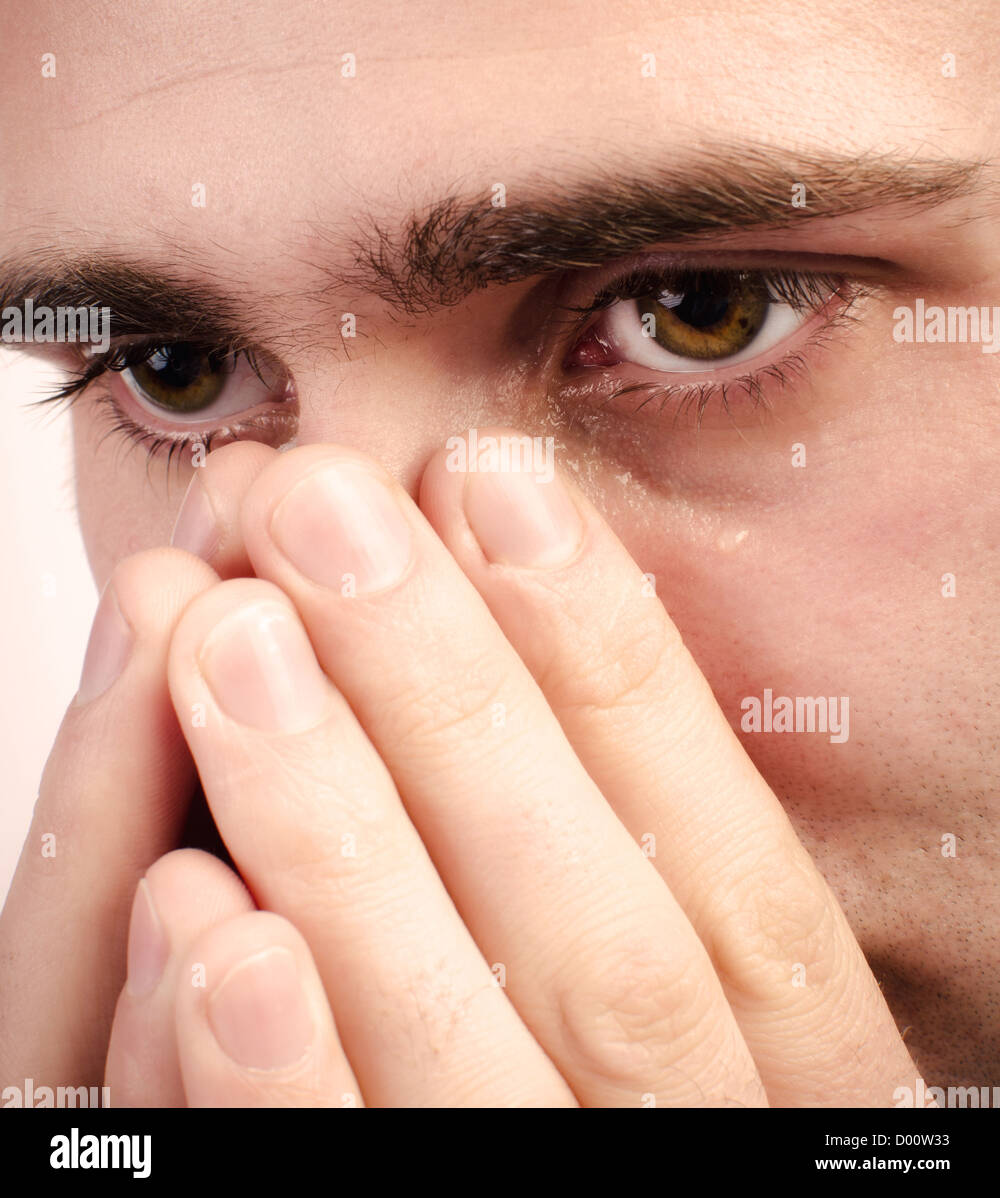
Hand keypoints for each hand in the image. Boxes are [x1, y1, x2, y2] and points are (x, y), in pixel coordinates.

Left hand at [9, 432, 924, 1105]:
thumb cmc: (597, 1080)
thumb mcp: (670, 968)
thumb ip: (612, 830)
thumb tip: (499, 560)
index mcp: (798, 1082)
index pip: (742, 875)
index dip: (620, 666)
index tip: (493, 481)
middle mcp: (699, 1152)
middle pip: (606, 949)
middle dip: (459, 702)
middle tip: (322, 510)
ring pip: (470, 1064)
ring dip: (342, 842)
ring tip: (230, 640)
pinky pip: (341, 1190)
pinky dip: (273, 1073)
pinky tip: (192, 908)